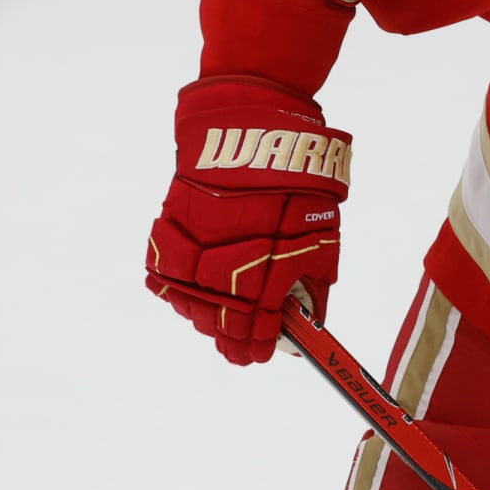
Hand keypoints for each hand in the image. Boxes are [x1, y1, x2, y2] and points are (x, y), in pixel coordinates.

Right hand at [145, 76, 350, 364]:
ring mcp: (190, 257)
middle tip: (241, 347)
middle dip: (232, 338)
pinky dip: (180, 289)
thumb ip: (314, 283)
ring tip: (220, 319)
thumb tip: (311, 318)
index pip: (256, 333)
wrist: (252, 135)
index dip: (260, 348)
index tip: (262, 354)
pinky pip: (167, 279)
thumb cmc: (298, 186)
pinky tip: (194, 290)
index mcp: (265, 279)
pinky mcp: (168, 237)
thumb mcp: (323, 237)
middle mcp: (222, 274)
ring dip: (206, 317)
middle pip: (219, 326)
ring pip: (190, 307)